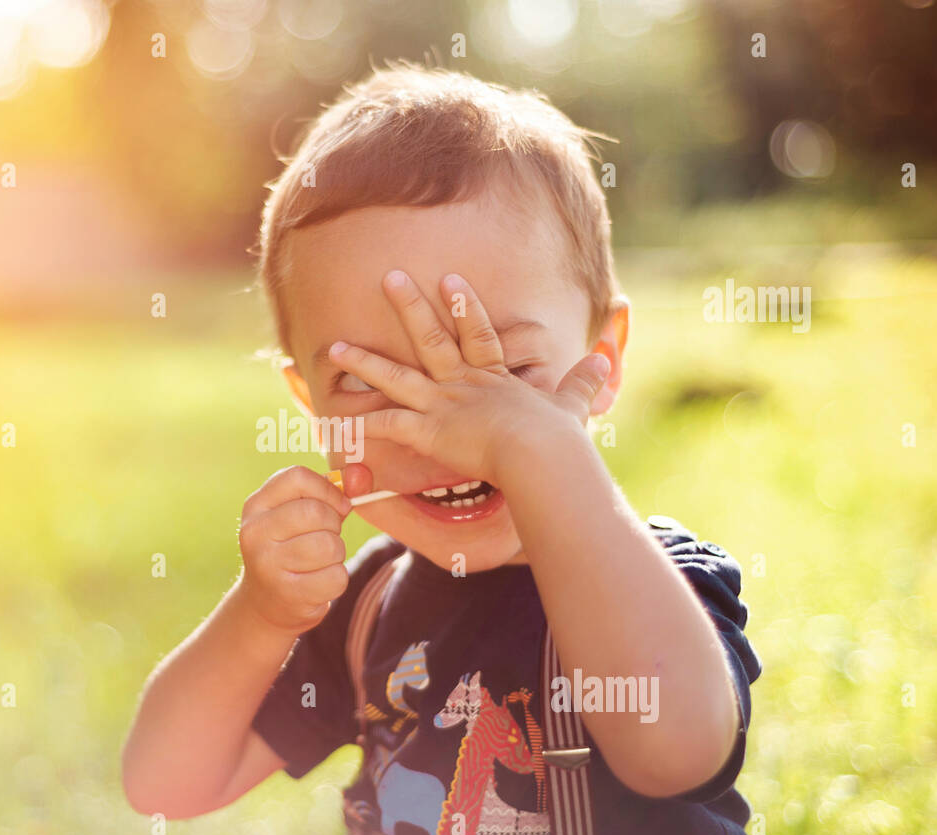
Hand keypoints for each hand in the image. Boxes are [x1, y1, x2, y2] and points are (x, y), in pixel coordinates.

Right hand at [235, 466, 352, 634]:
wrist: (267, 601)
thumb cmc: (292, 547)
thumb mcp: (298, 514)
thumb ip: (329, 492)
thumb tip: (360, 475)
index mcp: (256, 505)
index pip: (297, 477)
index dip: (328, 489)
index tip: (338, 505)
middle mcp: (255, 533)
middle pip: (316, 512)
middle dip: (334, 525)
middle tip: (326, 537)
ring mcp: (267, 565)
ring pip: (329, 545)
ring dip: (336, 553)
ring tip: (320, 561)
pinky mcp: (288, 594)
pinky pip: (336, 577)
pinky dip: (336, 579)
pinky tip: (318, 582)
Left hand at [328, 270, 610, 487]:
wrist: (541, 455)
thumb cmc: (557, 437)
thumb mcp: (572, 406)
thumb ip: (583, 383)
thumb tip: (604, 359)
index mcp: (494, 378)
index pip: (477, 333)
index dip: (463, 305)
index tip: (449, 279)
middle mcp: (464, 384)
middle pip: (431, 337)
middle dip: (409, 306)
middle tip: (388, 277)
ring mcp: (444, 404)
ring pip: (397, 377)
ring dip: (365, 362)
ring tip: (333, 348)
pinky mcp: (430, 431)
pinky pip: (388, 426)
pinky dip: (360, 425)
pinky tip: (332, 422)